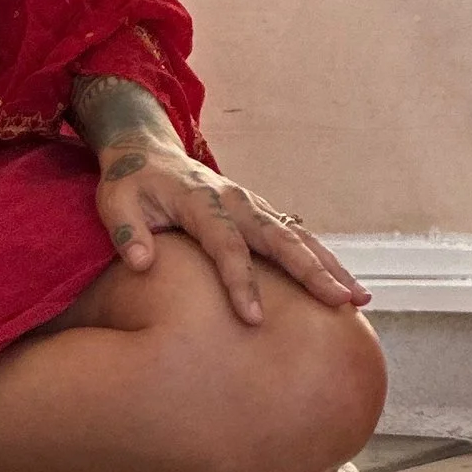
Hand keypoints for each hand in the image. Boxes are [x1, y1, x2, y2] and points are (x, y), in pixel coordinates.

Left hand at [92, 144, 370, 325]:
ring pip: (298, 238)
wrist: (147, 152)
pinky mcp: (260, 214)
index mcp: (201, 201)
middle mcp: (236, 201)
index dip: (240, 282)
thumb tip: (141, 262)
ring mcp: (252, 206)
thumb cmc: (129, 184)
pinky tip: (344, 286)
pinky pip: (296, 239)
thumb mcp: (113, 202)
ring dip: (329, 267)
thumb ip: (125, 231)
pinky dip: (322, 261)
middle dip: (312, 272)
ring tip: (359, 298)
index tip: (254, 319)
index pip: (226, 245)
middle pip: (280, 239)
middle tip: (340, 302)